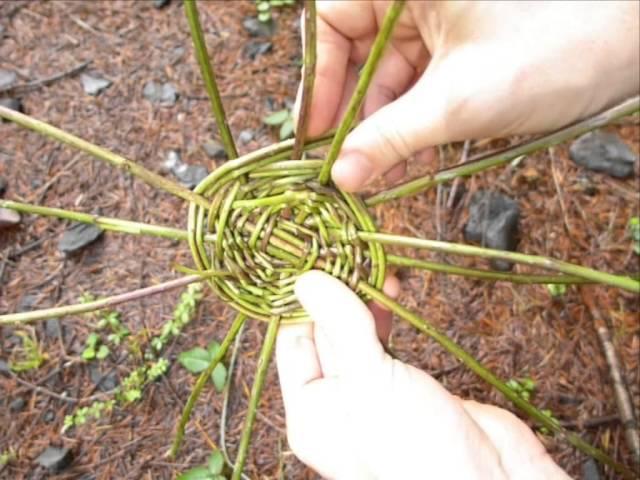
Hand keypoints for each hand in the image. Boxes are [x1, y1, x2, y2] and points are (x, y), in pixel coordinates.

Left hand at [276, 271, 568, 478]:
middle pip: (325, 334)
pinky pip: (386, 341)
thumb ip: (341, 328)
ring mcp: (373, 393)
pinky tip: (391, 288)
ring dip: (362, 299)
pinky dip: (386, 313)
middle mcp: (337, 403)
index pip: (293, 342)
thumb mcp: (369, 383)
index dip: (302, 301)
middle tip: (348, 253)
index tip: (313, 259)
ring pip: (356, 334)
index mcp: (311, 413)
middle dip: (337, 294)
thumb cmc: (418, 452)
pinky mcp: (406, 384)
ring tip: (372, 265)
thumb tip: (306, 280)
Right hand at [297, 1, 638, 190]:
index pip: (333, 21)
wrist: (634, 40)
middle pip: (359, 54)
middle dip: (356, 114)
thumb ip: (390, 138)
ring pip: (390, 75)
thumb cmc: (555, 47)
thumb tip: (342, 176)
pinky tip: (406, 160)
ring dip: (384, 127)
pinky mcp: (460, 44)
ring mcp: (439, 17)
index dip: (320, 81)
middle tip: (347, 165)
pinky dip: (412, 121)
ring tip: (379, 175)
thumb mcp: (458, 101)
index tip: (316, 135)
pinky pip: (419, 83)